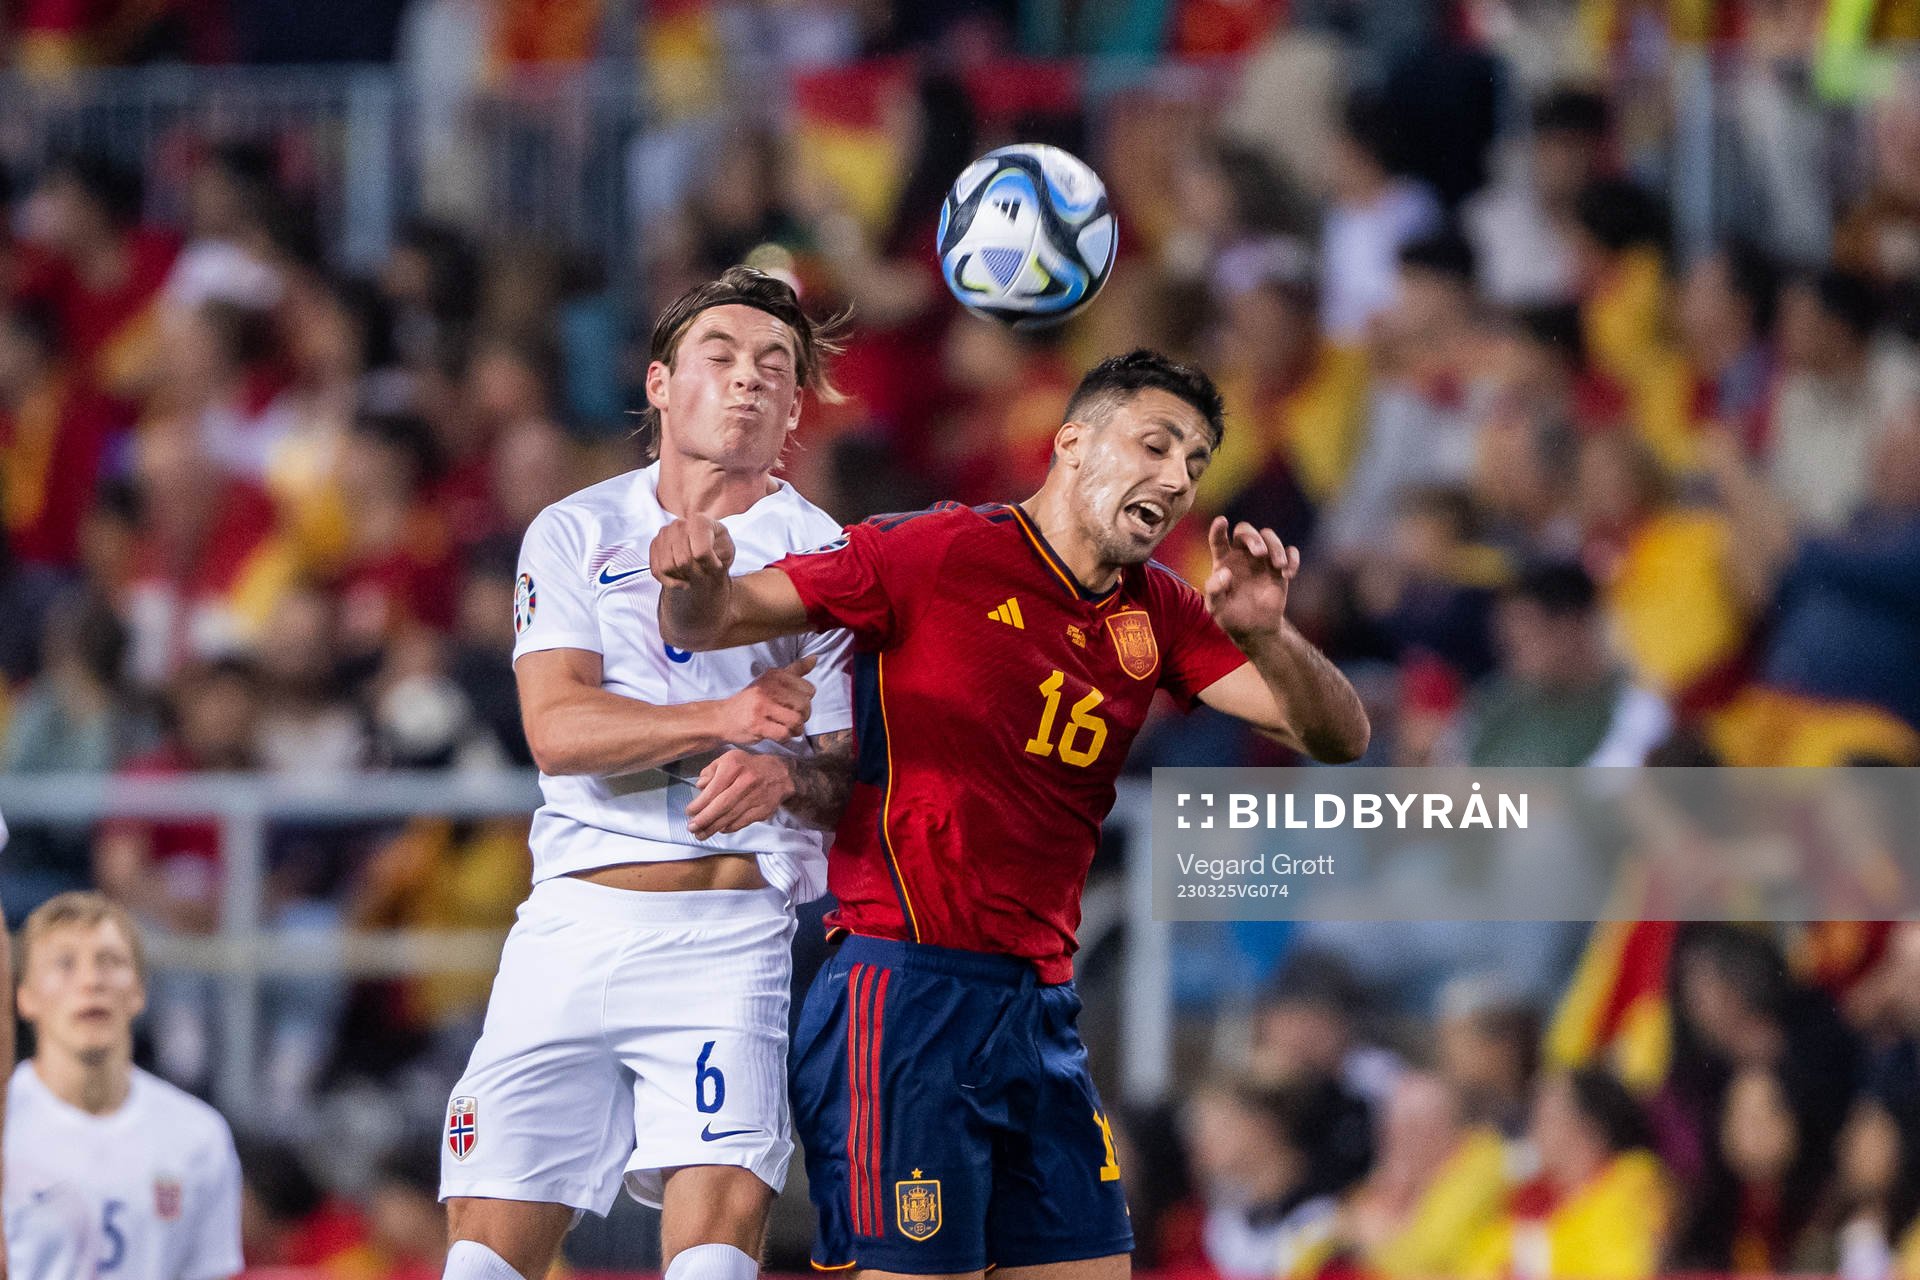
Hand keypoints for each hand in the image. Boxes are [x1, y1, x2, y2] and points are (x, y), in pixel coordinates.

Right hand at [650, 515, 735, 589]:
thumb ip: (720, 556)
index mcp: (700, 521)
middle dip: (696, 574)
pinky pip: (656, 570)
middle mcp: (679, 524)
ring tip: (694, 574)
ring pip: (667, 567)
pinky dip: (670, 582)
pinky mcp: (654, 544)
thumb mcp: (728, 551)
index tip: (718, 566)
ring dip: (682, 577)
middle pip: (683, 561)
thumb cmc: (718, 550)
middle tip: (705, 572)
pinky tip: (682, 582)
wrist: (707, 550)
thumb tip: (707, 564)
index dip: (711, 566)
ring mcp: (664, 533)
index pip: (701, 552)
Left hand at [686, 749, 796, 838]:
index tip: (689, 812)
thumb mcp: (728, 759)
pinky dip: (729, 828)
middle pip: (722, 805)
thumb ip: (711, 771)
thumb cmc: (748, 766)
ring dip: (713, 828)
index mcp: (734, 766)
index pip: (713, 789)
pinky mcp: (763, 810)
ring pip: (731, 817)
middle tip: (692, 828)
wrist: (781, 774)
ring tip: (701, 834)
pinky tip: (719, 829)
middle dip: (704, 819)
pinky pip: (742, 822)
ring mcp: (756, 798)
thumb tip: (699, 786)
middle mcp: (746, 782)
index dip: (699, 803)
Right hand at [712, 656, 816, 744]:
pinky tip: (778, 734)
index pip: (808, 690)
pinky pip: (784, 734)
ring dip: (795, 729)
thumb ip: (795, 670)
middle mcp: (768, 688)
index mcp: (774, 675)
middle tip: (792, 719)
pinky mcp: (757, 724)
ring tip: (787, 728)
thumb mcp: (771, 680)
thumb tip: (815, 658)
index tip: (793, 705)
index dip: (805, 701)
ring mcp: (761, 706)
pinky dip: (785, 737)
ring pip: (796, 721)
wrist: (723, 717)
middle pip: (805, 706)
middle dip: (803, 717)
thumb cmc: (751, 700)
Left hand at [1203, 517, 1297, 642]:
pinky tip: (1288, 574)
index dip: (1219, 529)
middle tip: (1260, 553)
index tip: (1222, 521)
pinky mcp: (1280, 568)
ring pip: (1269, 536)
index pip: (1218, 540)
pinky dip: (1292, 558)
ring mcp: (1262, 560)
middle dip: (1253, 537)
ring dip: (1276, 547)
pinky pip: (1290, 552)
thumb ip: (1215, 591)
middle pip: (1245, 531)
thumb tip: (1225, 573)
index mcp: (1223, 561)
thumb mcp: (1216, 609)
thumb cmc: (1231, 617)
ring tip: (1279, 567)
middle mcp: (1242, 555)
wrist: (1254, 629)